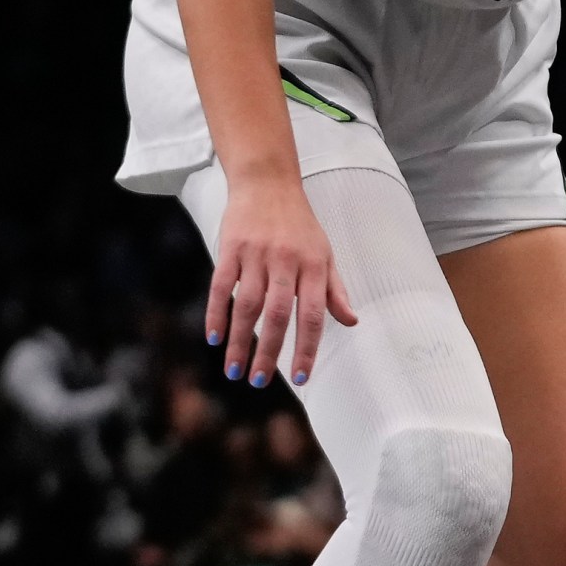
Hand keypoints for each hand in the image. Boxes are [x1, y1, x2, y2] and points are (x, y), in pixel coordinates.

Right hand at [207, 175, 357, 388]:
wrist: (268, 182)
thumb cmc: (300, 225)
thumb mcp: (326, 255)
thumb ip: (335, 291)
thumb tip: (351, 322)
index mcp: (314, 268)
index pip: (312, 316)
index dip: (307, 348)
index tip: (301, 377)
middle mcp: (286, 263)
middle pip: (277, 315)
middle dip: (269, 352)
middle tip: (259, 382)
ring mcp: (256, 255)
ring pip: (247, 304)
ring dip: (239, 340)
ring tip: (234, 369)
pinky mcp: (230, 247)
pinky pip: (221, 285)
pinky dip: (217, 312)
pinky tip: (214, 337)